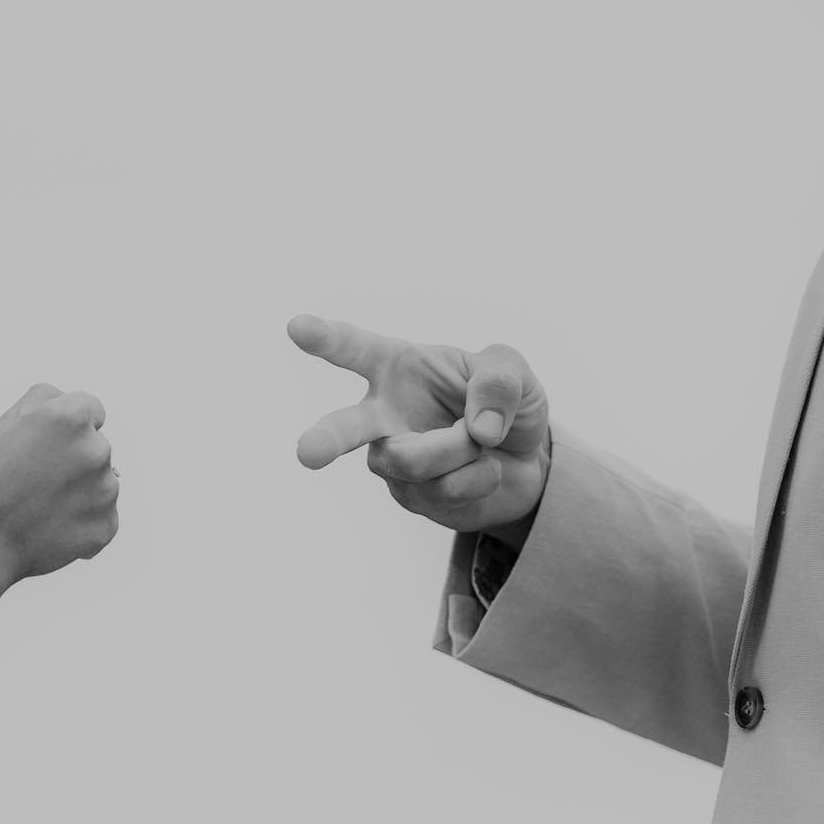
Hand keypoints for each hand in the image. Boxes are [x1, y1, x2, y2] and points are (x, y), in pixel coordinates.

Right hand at [0, 382, 119, 591]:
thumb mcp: (5, 423)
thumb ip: (44, 401)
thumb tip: (69, 402)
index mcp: (71, 418)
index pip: (91, 409)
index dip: (66, 427)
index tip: (45, 444)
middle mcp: (96, 450)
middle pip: (96, 447)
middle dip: (73, 459)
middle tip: (34, 480)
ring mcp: (105, 491)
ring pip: (101, 483)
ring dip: (80, 491)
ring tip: (39, 507)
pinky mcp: (106, 527)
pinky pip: (102, 517)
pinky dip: (82, 523)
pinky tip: (50, 528)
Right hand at [288, 316, 550, 537]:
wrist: (526, 464)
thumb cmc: (504, 405)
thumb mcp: (514, 373)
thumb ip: (498, 383)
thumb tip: (478, 430)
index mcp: (397, 367)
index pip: (354, 349)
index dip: (325, 338)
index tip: (297, 326)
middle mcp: (383, 414)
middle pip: (344, 429)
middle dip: (325, 440)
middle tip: (308, 453)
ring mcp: (392, 459)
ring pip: (413, 460)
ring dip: (462, 449)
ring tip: (480, 442)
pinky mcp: (410, 496)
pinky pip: (446, 488)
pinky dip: (481, 476)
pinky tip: (482, 469)